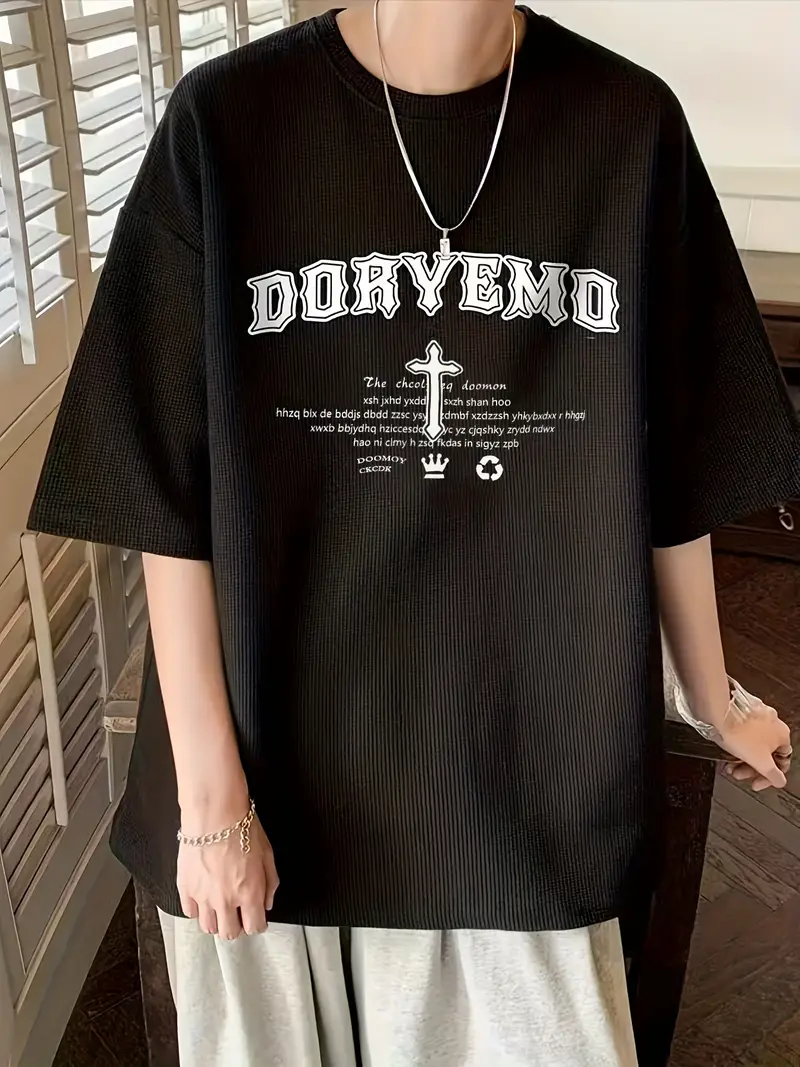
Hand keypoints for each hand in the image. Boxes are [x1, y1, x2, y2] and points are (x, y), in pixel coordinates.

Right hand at [177, 810, 279, 938]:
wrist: (215, 814)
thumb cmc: (242, 829)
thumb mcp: (268, 854)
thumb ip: (270, 884)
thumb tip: (266, 903)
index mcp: (249, 894)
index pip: (254, 927)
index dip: (257, 924)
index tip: (256, 918)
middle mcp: (225, 901)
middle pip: (229, 934)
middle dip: (236, 926)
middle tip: (237, 913)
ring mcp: (203, 897)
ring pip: (208, 928)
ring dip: (216, 920)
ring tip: (219, 906)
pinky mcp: (186, 888)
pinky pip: (189, 912)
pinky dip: (197, 909)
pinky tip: (203, 896)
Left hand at [715, 706, 791, 791]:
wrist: (717, 713)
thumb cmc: (739, 733)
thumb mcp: (761, 762)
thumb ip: (774, 775)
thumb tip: (779, 781)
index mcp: (782, 735)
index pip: (781, 763)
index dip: (769, 777)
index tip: (756, 783)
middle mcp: (772, 723)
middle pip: (764, 755)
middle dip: (750, 768)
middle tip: (738, 774)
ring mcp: (756, 716)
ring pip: (752, 745)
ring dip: (740, 759)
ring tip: (729, 765)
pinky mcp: (742, 713)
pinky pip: (742, 734)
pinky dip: (736, 745)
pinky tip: (726, 752)